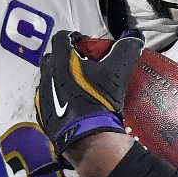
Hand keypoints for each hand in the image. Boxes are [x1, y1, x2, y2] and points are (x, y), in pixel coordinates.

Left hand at [34, 30, 143, 165]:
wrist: (88, 139)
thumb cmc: (99, 101)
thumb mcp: (118, 72)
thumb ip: (126, 49)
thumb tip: (134, 37)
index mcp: (60, 61)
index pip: (61, 37)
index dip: (75, 36)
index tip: (88, 44)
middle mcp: (47, 75)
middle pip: (53, 57)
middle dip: (67, 57)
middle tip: (85, 64)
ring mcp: (43, 96)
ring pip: (50, 78)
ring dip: (62, 77)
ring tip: (80, 85)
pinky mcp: (43, 114)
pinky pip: (49, 99)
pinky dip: (60, 96)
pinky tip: (75, 104)